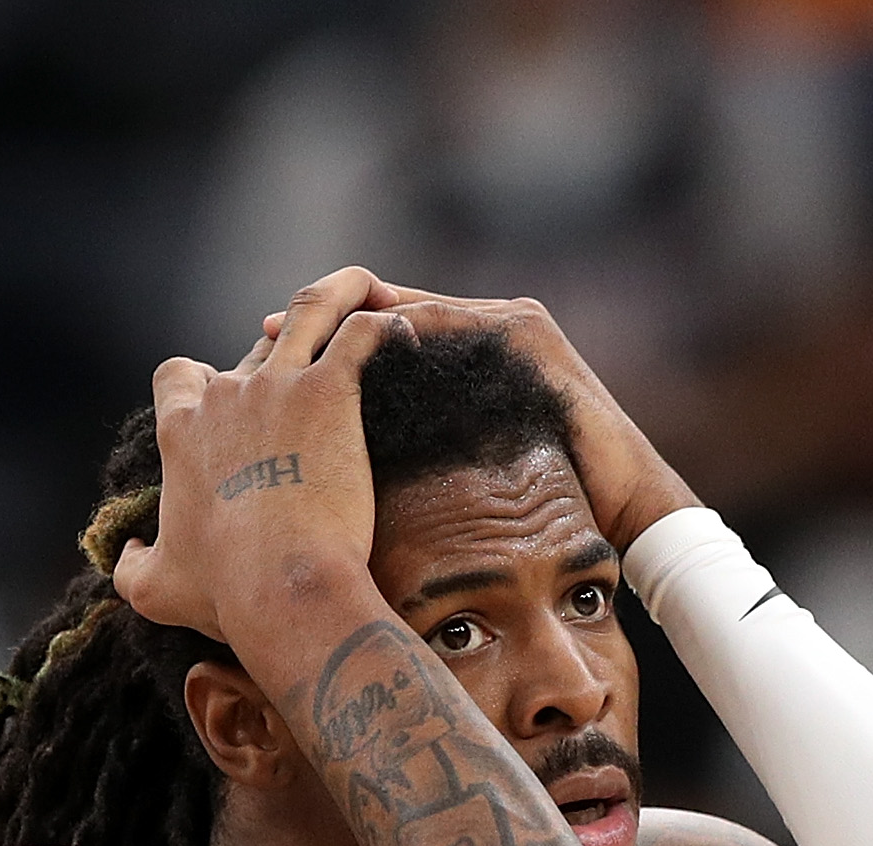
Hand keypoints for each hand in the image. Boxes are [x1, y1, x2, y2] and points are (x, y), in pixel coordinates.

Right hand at [114, 266, 402, 649]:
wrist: (283, 588)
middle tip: (317, 380)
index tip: (223, 398)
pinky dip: (384, 323)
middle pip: (254, 349)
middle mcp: (226, 395)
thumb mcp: (156, 589)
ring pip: (310, 310)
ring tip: (370, 290)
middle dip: (284, 354)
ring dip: (341, 292)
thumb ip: (131, 567)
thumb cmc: (225, 592)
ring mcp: (279, 387)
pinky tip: (405, 329)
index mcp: (181, 430)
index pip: (178, 375)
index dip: (200, 380)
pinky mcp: (330, 393)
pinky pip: (362, 333)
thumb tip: (127, 556)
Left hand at [259, 281, 700, 551]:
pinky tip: (362, 337)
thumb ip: (398, 464)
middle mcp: (476, 335)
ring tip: (299, 329)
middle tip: (261, 334)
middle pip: (382, 318)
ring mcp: (503, 325)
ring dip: (354, 316)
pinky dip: (408, 324)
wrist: (617, 505)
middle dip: (322, 324)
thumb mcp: (447, 481)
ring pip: (411, 310)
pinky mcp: (525, 329)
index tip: (255, 359)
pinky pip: (453, 320)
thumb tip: (323, 494)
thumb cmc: (535, 508)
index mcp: (451, 370)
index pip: (370, 346)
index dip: (314, 351)